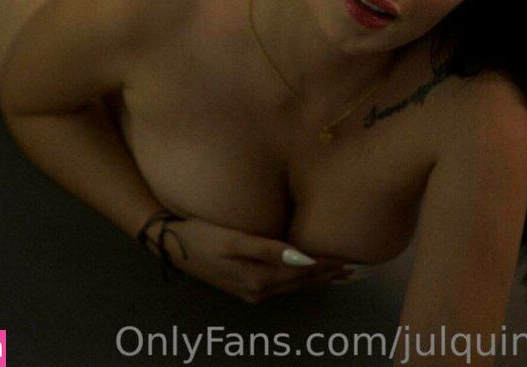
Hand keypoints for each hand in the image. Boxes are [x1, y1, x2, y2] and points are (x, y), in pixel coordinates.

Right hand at [154, 216, 348, 302]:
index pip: (303, 271)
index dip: (327, 265)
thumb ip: (268, 248)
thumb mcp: (233, 239)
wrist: (172, 246)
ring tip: (337, 273)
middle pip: (301, 282)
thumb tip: (302, 255)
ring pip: (292, 286)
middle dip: (327, 275)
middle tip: (354, 269)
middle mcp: (258, 290)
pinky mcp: (244, 287)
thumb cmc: (202, 234)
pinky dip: (299, 280)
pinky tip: (304, 274)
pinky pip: (281, 286)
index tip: (350, 259)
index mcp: (259, 277)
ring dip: (315, 280)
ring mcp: (250, 292)